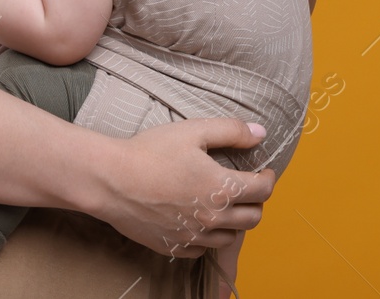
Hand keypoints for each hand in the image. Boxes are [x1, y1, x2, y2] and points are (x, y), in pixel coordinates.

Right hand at [92, 117, 276, 257]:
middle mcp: (212, 217)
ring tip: (224, 205)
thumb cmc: (150, 151)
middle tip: (246, 188)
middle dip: (256, 202)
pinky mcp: (174, 247)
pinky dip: (207, 236)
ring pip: (230, 237)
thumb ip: (231, 131)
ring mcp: (193, 236)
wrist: (111, 180)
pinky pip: (203, 249)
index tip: (263, 171)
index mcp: (221, 188)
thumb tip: (260, 133)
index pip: (263, 191)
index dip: (268, 178)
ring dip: (234, 222)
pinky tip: (199, 220)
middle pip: (253, 219)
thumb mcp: (194, 130)